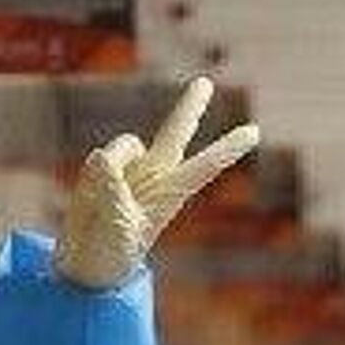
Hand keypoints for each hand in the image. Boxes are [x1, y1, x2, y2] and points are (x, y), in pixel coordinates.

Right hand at [55, 76, 258, 289]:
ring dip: (110, 172)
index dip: (227, 148)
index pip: (204, 166)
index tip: (255, 131)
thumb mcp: (115, 224)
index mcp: (170, 193)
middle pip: (174, 134)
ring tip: (106, 207)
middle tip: (206, 81)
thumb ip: (110, 186)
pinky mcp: (106, 171)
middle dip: (189, 108)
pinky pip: (100, 158)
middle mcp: (154, 176)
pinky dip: (93, 177)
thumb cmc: (111, 252)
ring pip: (123, 146)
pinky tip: (92, 200)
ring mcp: (130, 171)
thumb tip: (105, 158)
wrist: (89, 263)